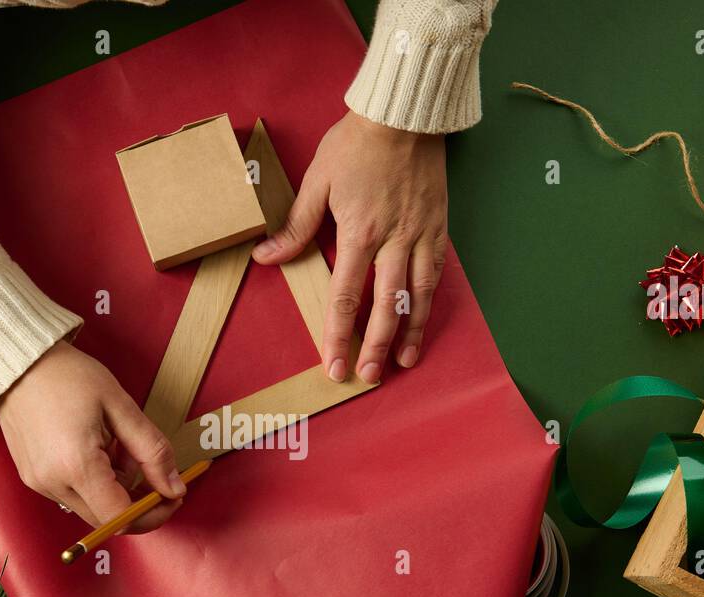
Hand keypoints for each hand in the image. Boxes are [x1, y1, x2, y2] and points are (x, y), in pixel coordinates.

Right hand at [0, 340, 186, 531]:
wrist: (20, 363)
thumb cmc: (69, 376)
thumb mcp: (121, 407)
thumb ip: (153, 452)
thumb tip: (174, 489)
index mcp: (77, 466)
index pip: (123, 516)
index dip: (153, 512)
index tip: (172, 496)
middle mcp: (53, 483)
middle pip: (107, 519)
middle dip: (136, 500)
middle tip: (151, 468)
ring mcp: (38, 483)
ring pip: (91, 507)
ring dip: (115, 489)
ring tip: (117, 446)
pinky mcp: (32, 478)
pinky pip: (72, 495)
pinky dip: (94, 482)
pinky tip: (97, 449)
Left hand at [252, 111, 446, 383]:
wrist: (404, 114)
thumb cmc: (355, 144)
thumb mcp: (318, 181)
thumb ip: (295, 226)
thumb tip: (265, 258)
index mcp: (359, 232)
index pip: (345, 296)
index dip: (338, 334)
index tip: (333, 363)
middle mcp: (393, 240)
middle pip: (386, 305)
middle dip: (376, 346)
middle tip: (368, 376)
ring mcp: (420, 235)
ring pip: (418, 295)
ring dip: (411, 332)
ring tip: (404, 362)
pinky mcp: (438, 228)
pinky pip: (435, 273)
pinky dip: (430, 301)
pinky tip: (424, 319)